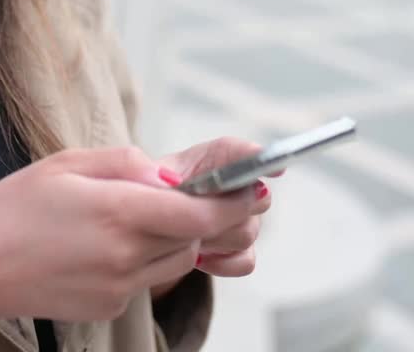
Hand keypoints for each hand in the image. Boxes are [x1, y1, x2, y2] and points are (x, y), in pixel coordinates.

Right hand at [0, 146, 261, 328]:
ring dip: (174, 238)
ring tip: (140, 216)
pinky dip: (145, 259)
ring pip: (176, 260)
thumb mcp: (67, 164)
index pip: (199, 214)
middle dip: (205, 217)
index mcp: (117, 211)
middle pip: (195, 238)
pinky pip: (147, 279)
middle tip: (207, 197)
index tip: (251, 188)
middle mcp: (125, 255)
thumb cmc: (15, 209)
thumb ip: (127, 163)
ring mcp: (119, 286)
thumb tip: (173, 176)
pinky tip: (108, 244)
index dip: (232, 203)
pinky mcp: (111, 306)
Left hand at [155, 137, 280, 281]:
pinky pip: (246, 260)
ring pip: (247, 231)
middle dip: (224, 211)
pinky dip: (222, 261)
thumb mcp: (139, 177)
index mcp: (214, 160)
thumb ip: (143, 169)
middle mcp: (237, 188)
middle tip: (193, 216)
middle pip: (257, 198)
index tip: (274, 168)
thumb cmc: (146, 198)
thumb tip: (167, 179)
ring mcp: (243, 221)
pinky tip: (201, 257)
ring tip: (187, 237)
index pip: (244, 153)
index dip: (261, 158)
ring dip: (215, 237)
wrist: (145, 231)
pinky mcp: (240, 252)